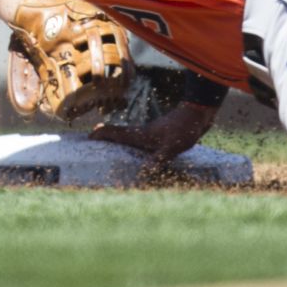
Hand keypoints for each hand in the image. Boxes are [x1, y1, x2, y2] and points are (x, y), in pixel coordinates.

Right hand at [91, 100, 217, 162]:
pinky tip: (139, 151)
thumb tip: (145, 172)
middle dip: (106, 136)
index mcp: (141, 135)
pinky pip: (142, 140)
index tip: (88, 136)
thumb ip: (159, 159)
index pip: (116, 132)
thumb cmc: (184, 128)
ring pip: (130, 136)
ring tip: (111, 147)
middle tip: (94, 140)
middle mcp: (143, 132)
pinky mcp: (161, 134)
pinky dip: (134, 143)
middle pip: (119, 133)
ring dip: (119, 139)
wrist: (197, 113)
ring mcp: (152, 132)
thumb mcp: (172, 146)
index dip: (102, 134)